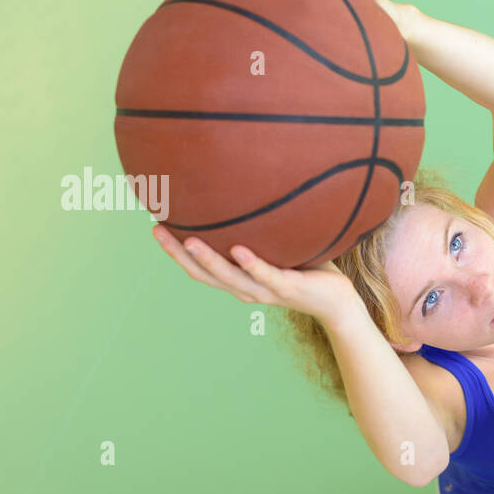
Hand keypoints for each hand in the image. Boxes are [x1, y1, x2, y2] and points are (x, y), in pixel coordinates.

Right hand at [152, 226, 354, 324]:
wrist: (338, 301)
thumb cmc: (307, 270)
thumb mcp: (277, 248)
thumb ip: (261, 229)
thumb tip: (248, 191)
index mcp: (239, 282)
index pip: (200, 269)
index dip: (175, 252)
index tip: (155, 226)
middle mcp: (247, 289)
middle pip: (205, 274)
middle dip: (178, 253)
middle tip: (156, 230)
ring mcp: (266, 291)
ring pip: (230, 277)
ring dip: (208, 260)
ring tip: (187, 240)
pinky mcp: (288, 289)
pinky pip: (267, 275)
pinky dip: (252, 264)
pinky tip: (238, 249)